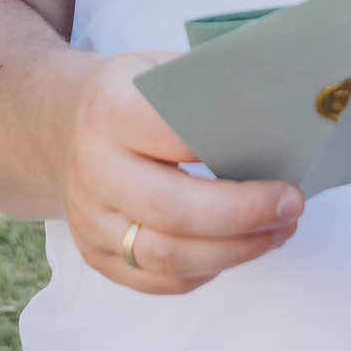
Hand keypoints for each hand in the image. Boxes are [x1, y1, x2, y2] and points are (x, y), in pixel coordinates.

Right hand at [59, 52, 302, 294]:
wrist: (58, 126)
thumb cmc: (129, 96)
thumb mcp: (158, 69)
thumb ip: (208, 87)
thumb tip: (285, 109)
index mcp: (109, 110)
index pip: (175, 139)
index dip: (233, 158)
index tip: (284, 173)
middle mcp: (92, 168)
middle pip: (171, 211)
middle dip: (243, 217)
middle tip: (292, 207)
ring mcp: (89, 218)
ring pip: (167, 257)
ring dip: (235, 252)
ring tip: (278, 232)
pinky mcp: (94, 255)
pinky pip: (159, 281)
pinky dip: (206, 270)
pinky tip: (236, 249)